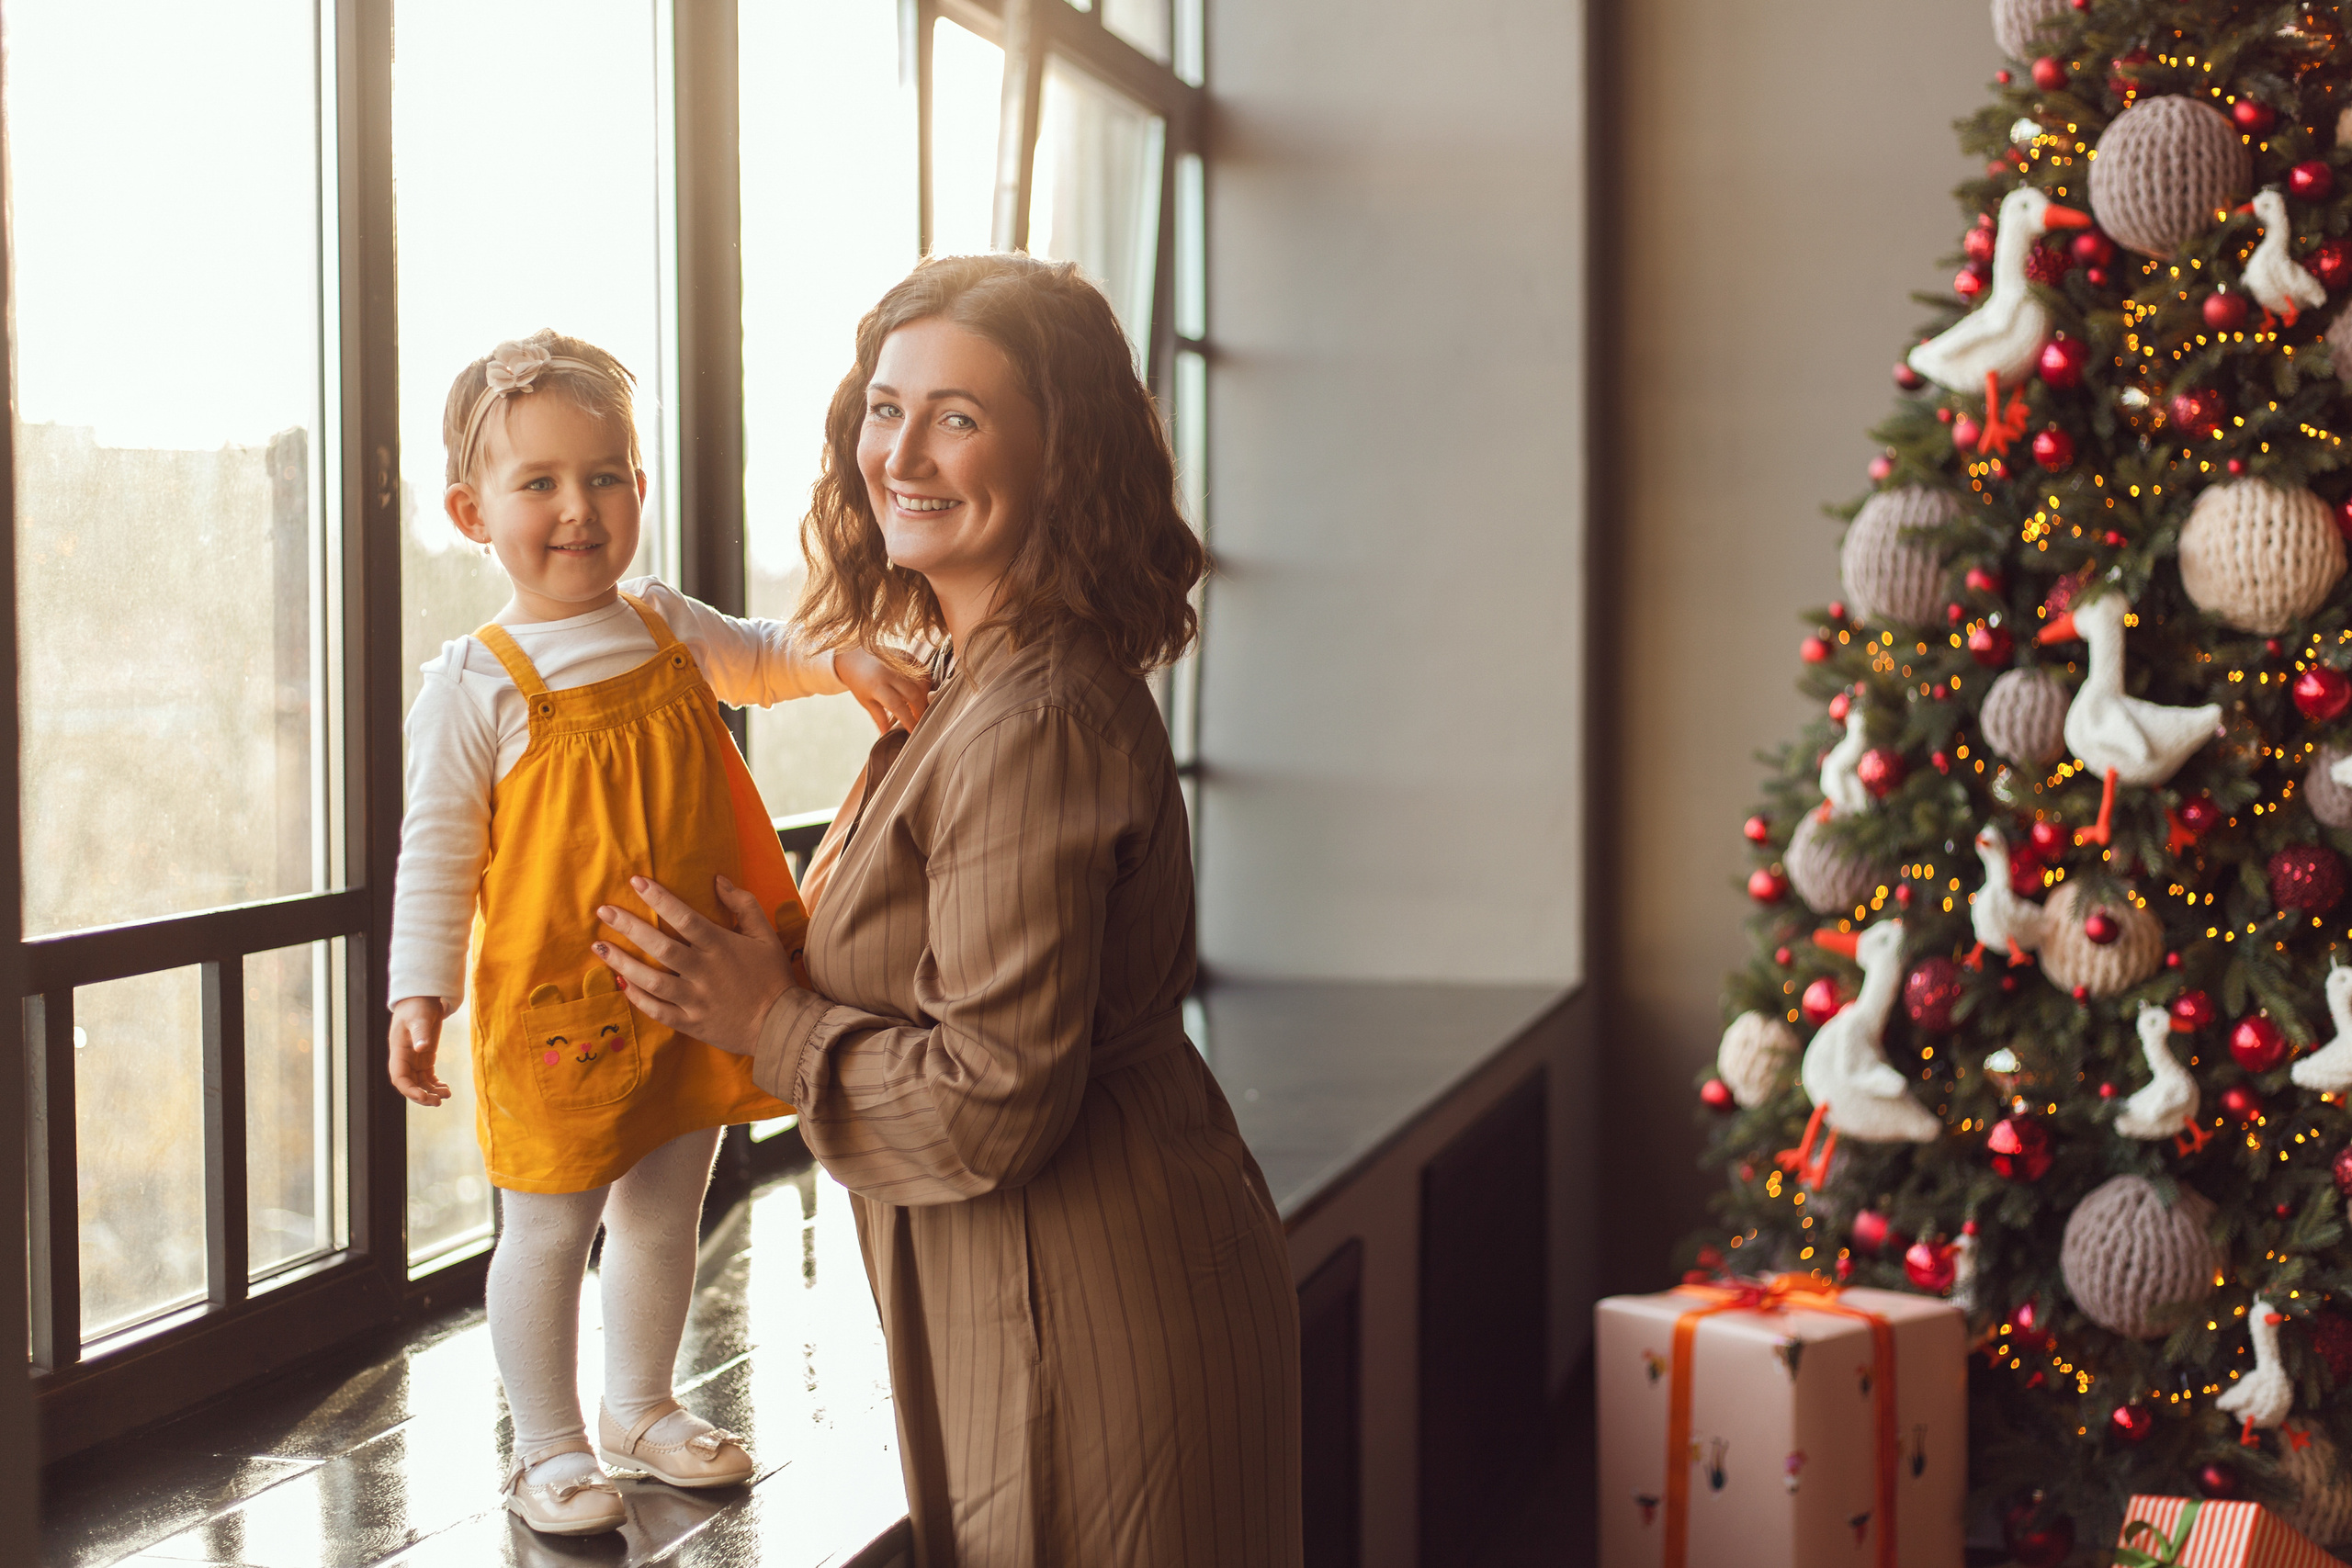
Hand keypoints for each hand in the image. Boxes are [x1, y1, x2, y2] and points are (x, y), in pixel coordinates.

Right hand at [388, 996, 450, 1106]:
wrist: (422, 998)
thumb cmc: (418, 1006)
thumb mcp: (419, 1018)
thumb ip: (421, 1033)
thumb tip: (422, 1048)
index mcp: (398, 1051)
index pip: (399, 1078)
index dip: (409, 1091)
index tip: (425, 1097)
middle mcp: (404, 1059)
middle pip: (409, 1085)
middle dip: (422, 1096)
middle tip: (439, 1102)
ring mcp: (414, 1060)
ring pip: (419, 1084)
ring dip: (431, 1092)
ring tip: (446, 1095)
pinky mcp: (424, 1058)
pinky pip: (427, 1077)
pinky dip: (435, 1085)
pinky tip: (446, 1089)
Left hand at [594, 874, 792, 1054]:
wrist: (781, 1025)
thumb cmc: (773, 976)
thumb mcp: (765, 935)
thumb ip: (743, 905)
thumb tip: (717, 880)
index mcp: (722, 947)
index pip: (684, 918)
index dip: (659, 899)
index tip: (636, 882)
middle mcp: (704, 972)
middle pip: (660, 947)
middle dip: (629, 927)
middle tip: (603, 912)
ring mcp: (695, 1000)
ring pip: (651, 980)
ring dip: (623, 962)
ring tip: (599, 946)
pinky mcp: (691, 1023)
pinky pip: (657, 1010)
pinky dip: (637, 998)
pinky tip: (620, 983)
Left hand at [835, 646, 931, 732]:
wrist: (855, 657)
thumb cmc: (860, 682)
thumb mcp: (866, 702)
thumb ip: (879, 717)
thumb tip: (886, 735)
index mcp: (877, 686)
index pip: (897, 706)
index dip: (908, 720)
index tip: (913, 731)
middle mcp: (890, 673)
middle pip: (914, 695)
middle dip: (920, 710)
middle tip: (921, 720)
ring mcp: (900, 663)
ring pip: (922, 683)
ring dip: (926, 697)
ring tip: (922, 707)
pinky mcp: (907, 656)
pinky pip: (923, 672)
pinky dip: (926, 684)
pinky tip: (923, 693)